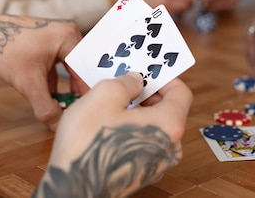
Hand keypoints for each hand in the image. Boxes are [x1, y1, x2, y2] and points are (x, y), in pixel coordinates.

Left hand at [0, 15, 85, 129]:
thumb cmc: (5, 50)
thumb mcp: (28, 83)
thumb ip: (45, 107)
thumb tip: (59, 125)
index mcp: (69, 37)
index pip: (85, 71)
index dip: (85, 94)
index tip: (84, 112)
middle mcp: (69, 33)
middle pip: (80, 69)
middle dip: (76, 91)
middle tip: (74, 111)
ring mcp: (60, 36)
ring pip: (70, 68)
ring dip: (66, 87)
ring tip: (64, 104)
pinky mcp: (51, 42)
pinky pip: (61, 64)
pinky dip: (56, 80)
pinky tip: (52, 96)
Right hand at [35, 73, 191, 196]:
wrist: (73, 187)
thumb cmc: (89, 144)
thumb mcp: (105, 95)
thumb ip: (126, 82)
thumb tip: (135, 80)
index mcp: (169, 125)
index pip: (181, 92)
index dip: (163, 76)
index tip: (147, 69)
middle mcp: (169, 147)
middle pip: (167, 109)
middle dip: (146, 92)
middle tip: (125, 79)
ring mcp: (156, 163)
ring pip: (152, 127)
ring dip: (136, 110)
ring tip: (111, 99)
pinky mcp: (140, 172)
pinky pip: (142, 142)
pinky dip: (130, 128)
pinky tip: (107, 121)